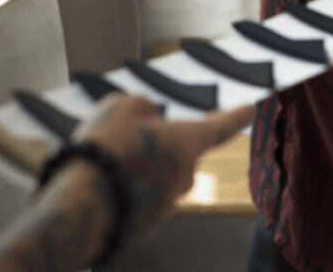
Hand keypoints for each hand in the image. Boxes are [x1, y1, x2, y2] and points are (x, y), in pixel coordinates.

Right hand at [73, 95, 253, 236]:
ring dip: (135, 168)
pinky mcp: (146, 226)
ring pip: (154, 177)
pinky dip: (124, 191)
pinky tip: (101, 184)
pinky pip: (138, 199)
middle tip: (120, 138)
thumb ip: (142, 107)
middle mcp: (185, 177)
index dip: (234, 117)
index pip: (219, 127)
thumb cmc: (107, 147)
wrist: (82, 203)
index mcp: (186, 143)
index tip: (250, 109)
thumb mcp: (122, 107)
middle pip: (176, 153)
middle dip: (155, 145)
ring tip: (101, 162)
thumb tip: (148, 117)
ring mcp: (167, 206)